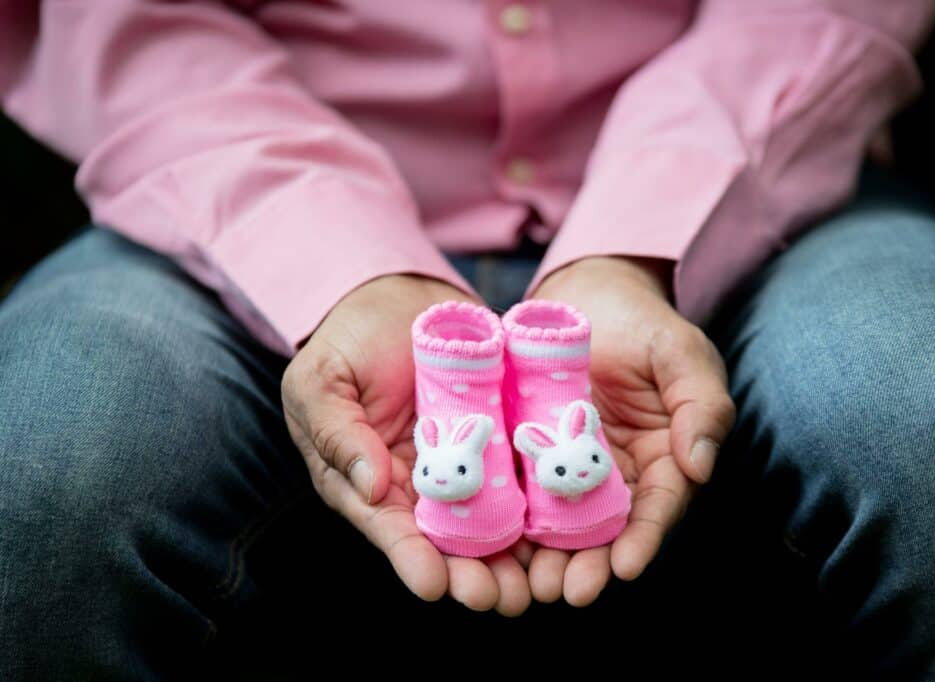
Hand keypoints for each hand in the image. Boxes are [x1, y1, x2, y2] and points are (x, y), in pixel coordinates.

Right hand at [282, 273, 533, 615]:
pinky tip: (565, 531)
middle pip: (446, 540)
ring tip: (535, 585)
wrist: (399, 298)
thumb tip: (369, 486)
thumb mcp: (322, 381)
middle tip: (499, 599)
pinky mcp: (498, 440)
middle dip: (471, 574)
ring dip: (511, 557)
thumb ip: (337, 431)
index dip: (410, 558)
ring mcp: (462, 464)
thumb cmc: (347, 341)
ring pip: (489, 520)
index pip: (389, 528)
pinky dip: (541, 505)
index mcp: (368, 481)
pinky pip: (520, 474)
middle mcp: (419, 484)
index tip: (434, 586)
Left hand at [526, 255, 735, 605]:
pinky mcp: (533, 453)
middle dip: (590, 564)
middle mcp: (619, 474)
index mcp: (663, 457)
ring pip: (562, 521)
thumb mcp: (682, 353)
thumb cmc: (643, 323)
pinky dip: (512, 521)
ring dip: (549, 557)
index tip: (626, 568)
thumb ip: (701, 405)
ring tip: (531, 584)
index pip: (658, 507)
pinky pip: (523, 491)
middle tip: (566, 591)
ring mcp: (572, 466)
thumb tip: (700, 465)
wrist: (586, 295)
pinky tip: (496, 545)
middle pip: (607, 529)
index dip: (644, 539)